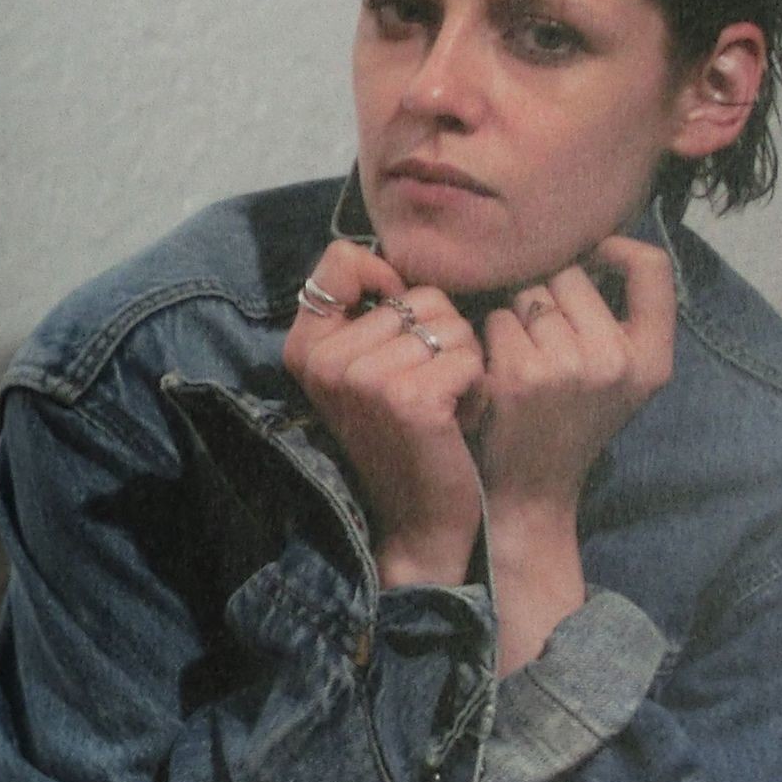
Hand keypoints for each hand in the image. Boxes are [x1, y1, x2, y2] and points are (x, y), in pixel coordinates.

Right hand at [282, 242, 485, 587]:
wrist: (421, 521)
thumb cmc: (407, 435)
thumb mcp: (368, 371)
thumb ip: (367, 313)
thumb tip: (395, 260)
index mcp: (305, 348)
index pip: (340, 260)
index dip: (387, 278)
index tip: (403, 325)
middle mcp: (324, 360)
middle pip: (417, 296)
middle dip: (441, 340)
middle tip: (427, 392)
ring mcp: (363, 379)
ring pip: (449, 324)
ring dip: (463, 364)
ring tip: (444, 405)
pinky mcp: (408, 398)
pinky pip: (467, 355)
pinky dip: (476, 387)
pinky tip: (458, 421)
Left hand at [477, 236, 675, 515]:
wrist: (532, 494)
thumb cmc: (571, 423)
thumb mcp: (622, 379)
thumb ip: (622, 317)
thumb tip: (596, 239)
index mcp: (653, 361)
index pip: (651, 267)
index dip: (617, 248)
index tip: (593, 258)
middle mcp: (617, 361)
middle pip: (572, 274)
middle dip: (549, 294)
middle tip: (545, 344)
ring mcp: (569, 368)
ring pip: (528, 294)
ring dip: (516, 318)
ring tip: (524, 363)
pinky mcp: (520, 375)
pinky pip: (496, 320)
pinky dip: (489, 341)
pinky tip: (499, 375)